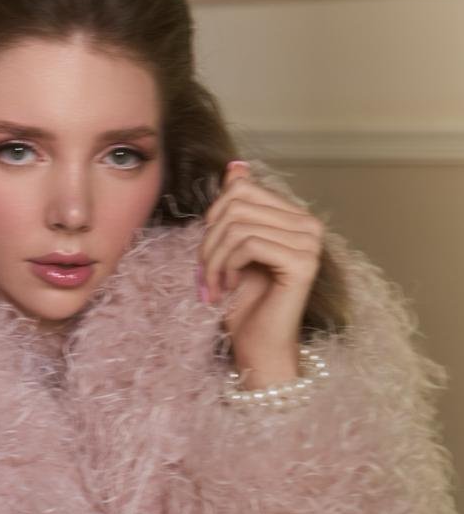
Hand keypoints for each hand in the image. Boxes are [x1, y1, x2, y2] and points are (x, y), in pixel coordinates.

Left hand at [198, 161, 324, 383]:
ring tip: (213, 284)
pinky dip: (227, 267)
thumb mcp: (233, 248)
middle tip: (204, 272)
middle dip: (210, 240)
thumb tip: (237, 166)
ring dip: (213, 259)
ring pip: (239, 226)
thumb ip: (238, 208)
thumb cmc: (245, 302)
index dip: (214, 217)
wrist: (257, 347)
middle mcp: (309, 226)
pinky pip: (249, 244)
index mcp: (295, 217)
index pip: (243, 189)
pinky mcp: (302, 263)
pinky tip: (227, 288)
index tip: (208, 251)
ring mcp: (309, 244)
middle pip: (238, 204)